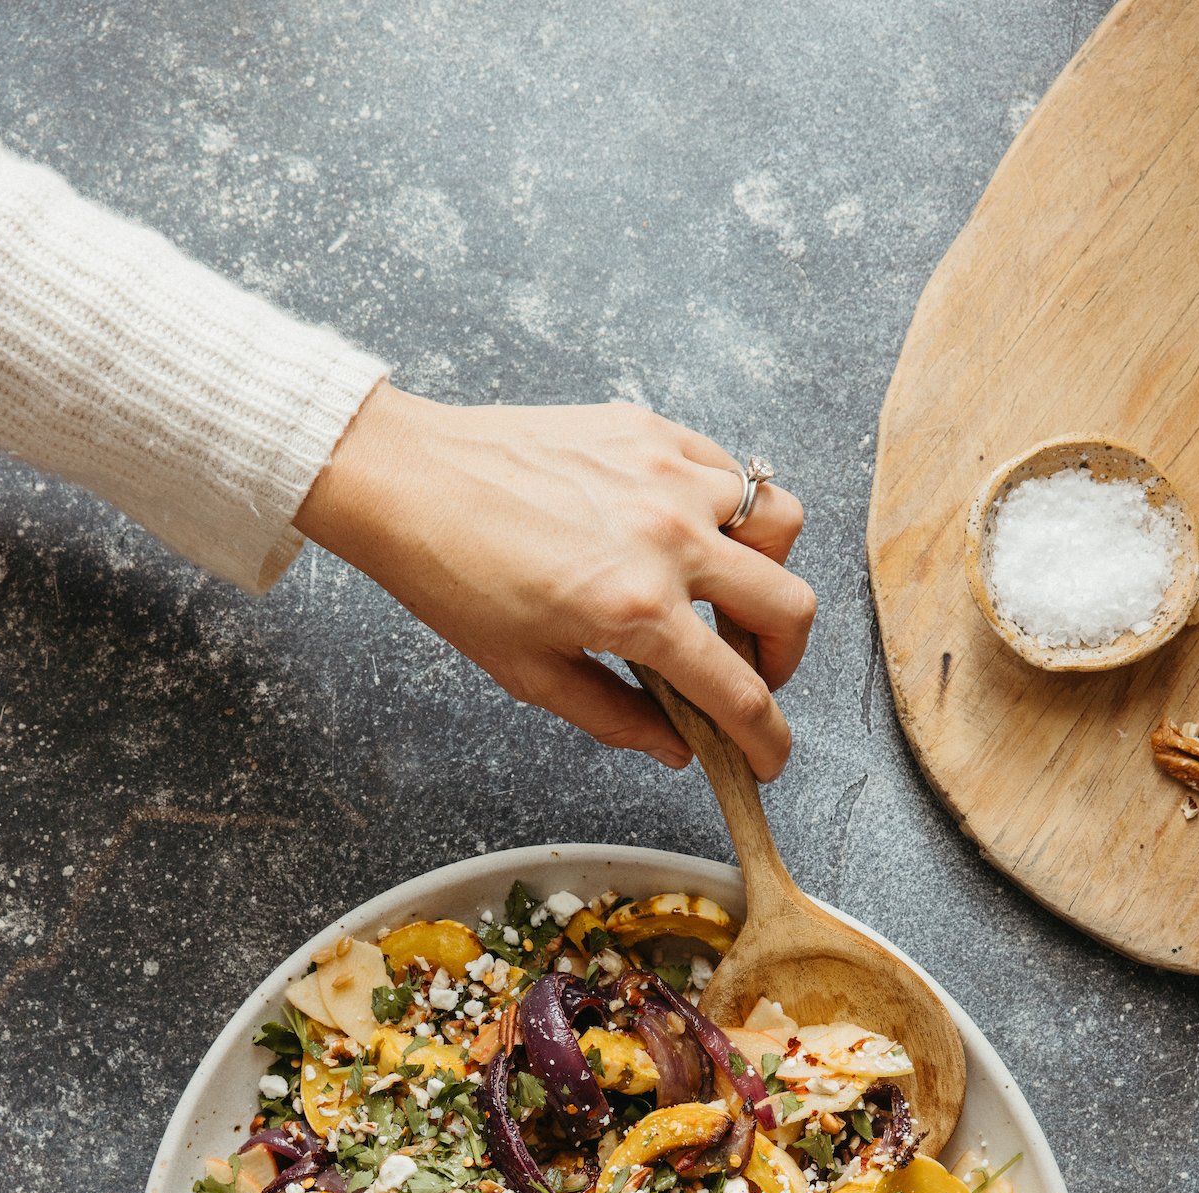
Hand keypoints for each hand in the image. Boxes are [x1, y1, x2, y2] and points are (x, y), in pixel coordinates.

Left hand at [296, 386, 814, 776]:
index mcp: (638, 612)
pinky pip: (730, 471)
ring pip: (778, 523)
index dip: (767, 739)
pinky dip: (727, 510)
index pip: (740, 692)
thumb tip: (675, 747)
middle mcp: (669, 540)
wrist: (408, 482)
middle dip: (785, 660)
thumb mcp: (531, 673)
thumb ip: (615, 717)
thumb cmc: (455, 575)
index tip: (767, 756)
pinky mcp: (652, 430)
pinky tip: (686, 534)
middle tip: (753, 674)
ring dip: (765, 570)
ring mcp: (667, 475)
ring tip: (723, 592)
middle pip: (790, 607)